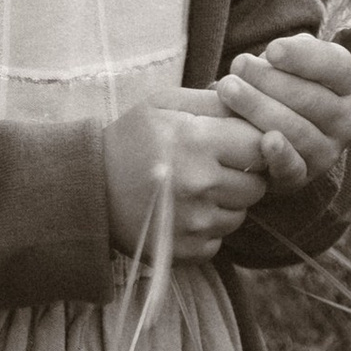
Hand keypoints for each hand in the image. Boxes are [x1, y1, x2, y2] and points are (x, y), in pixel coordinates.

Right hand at [104, 88, 285, 261]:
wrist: (88, 188)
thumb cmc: (130, 139)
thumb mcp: (163, 103)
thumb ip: (212, 100)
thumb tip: (253, 106)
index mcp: (197, 139)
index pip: (261, 145)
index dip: (251, 143)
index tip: (234, 144)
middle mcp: (200, 183)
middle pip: (258, 184)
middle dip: (243, 175)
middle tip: (214, 168)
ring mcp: (194, 221)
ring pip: (241, 214)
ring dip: (226, 203)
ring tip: (195, 190)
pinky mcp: (188, 250)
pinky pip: (220, 239)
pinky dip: (208, 228)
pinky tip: (184, 213)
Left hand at [214, 33, 350, 190]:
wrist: (274, 135)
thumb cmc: (278, 87)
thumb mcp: (289, 64)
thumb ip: (285, 55)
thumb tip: (269, 57)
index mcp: (346, 84)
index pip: (336, 65)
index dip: (304, 57)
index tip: (271, 50)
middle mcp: (345, 119)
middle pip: (311, 98)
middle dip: (270, 80)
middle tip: (237, 65)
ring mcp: (328, 151)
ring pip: (298, 130)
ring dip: (260, 108)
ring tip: (228, 89)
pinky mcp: (304, 176)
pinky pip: (294, 168)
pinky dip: (281, 156)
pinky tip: (265, 142)